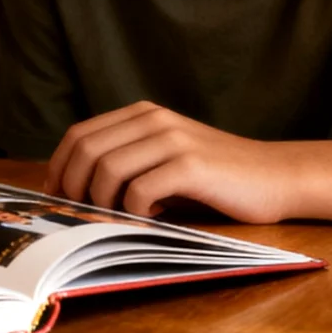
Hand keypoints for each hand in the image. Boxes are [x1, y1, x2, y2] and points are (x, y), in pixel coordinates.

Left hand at [45, 101, 297, 224]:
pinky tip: (151, 218)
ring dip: (103, 201)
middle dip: (73, 188)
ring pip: (107, 169)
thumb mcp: (163, 160)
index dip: (59, 167)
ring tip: (120, 217)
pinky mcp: (190, 165)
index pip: (80, 135)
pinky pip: (139, 190)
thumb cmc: (215, 178)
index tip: (55, 197)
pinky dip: (134, 211)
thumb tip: (72, 192)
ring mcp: (172, 139)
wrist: (276, 177)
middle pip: (87, 150)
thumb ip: (125, 163)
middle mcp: (153, 119)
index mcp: (142, 114)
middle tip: (80, 215)